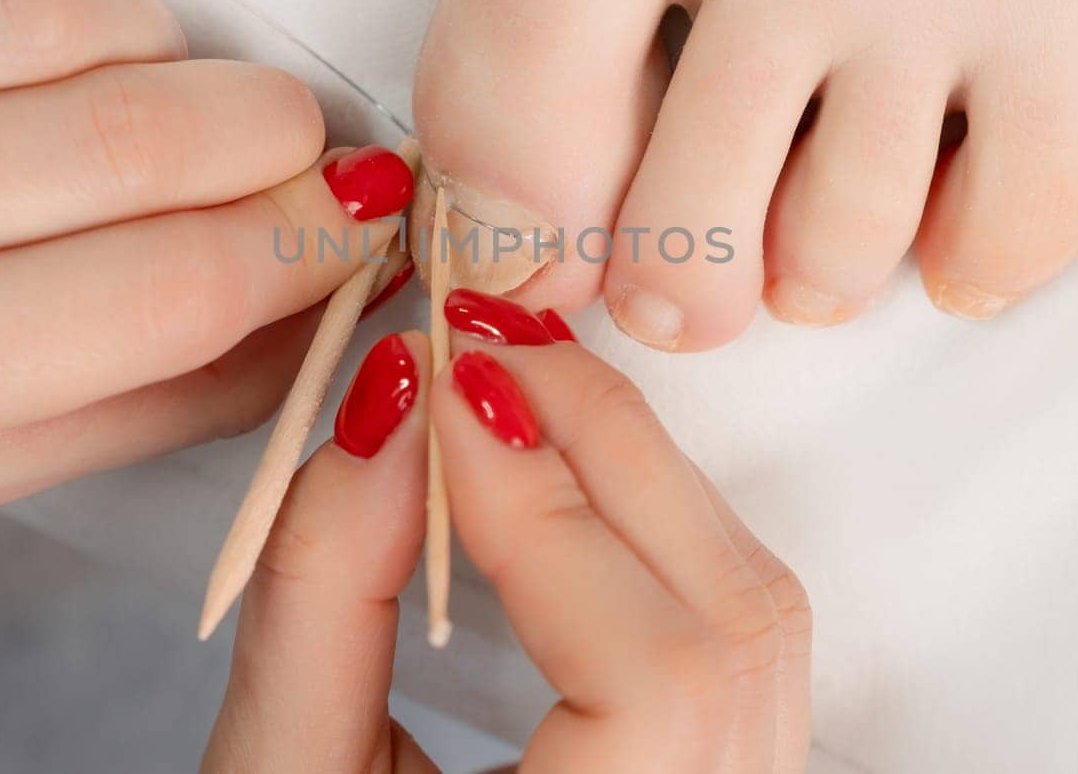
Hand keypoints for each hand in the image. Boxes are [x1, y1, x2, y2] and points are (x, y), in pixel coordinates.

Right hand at [203, 302, 810, 771]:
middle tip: (475, 345)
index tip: (436, 391)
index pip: (654, 681)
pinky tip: (563, 469)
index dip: (551, 509)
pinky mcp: (740, 767)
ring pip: (755, 606)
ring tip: (508, 391)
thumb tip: (388, 409)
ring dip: (633, 468)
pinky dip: (655, 519)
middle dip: (601, 441)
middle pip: (734, 612)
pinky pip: (739, 622)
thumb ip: (322, 596)